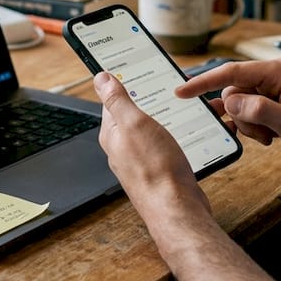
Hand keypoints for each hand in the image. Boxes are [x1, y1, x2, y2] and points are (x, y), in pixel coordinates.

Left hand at [92, 72, 210, 219]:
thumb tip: (100, 78)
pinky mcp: (156, 172)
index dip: (123, 84)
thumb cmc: (156, 168)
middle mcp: (121, 149)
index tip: (134, 71)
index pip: (112, 102)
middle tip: (161, 87)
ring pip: (146, 132)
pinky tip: (180, 135)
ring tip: (175, 108)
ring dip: (159, 119)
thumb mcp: (134, 123)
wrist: (177, 209)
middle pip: (130, 117)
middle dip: (144, 102)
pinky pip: (160, 147)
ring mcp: (139, 162)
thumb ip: (117, 100)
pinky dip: (169, 137)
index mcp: (112, 134)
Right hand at [177, 59, 280, 180]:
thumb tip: (229, 100)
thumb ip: (257, 110)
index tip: (181, 91)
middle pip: (234, 90)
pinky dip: (252, 128)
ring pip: (240, 105)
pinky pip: (249, 114)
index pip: (231, 72)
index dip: (203, 82)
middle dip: (238, 115)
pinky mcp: (274, 107)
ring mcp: (274, 93)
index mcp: (278, 72)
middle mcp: (274, 78)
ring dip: (247, 125)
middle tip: (259, 133)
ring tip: (268, 137)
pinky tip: (266, 138)